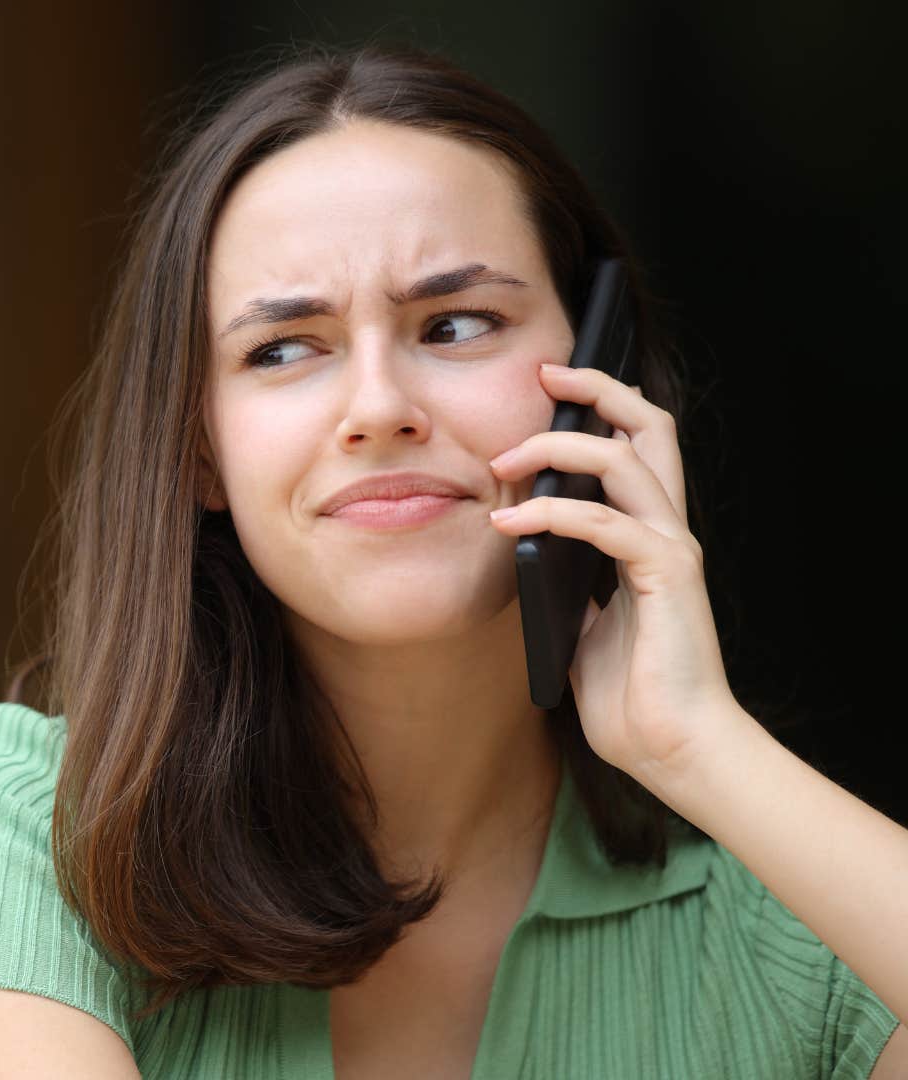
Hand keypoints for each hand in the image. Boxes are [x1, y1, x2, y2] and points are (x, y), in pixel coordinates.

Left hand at [486, 362, 742, 786]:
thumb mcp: (578, 623)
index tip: (546, 387)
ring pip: (625, 460)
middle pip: (649, 427)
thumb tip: (519, 547)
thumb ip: (562, 580)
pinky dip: (552, 512)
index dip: (599, 406)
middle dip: (597, 389)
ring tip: (501, 463)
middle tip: (543, 377)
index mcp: (649, 535)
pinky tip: (509, 522)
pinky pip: (604, 523)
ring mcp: (670, 548)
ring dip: (556, 449)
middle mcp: (667, 530)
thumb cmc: (631, 694)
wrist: (673, 747)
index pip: (636, 446)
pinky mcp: (665, 576)